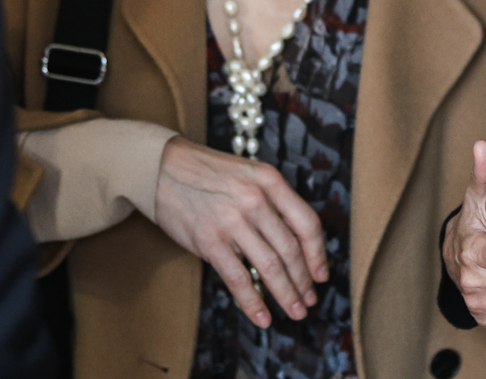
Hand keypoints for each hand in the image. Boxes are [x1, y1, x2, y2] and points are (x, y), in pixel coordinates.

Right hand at [153, 136, 326, 327]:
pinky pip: (238, 279)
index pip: (307, 223)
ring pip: (270, 267)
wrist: (163, 167)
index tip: (322, 274)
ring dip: (286, 294)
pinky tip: (262, 317)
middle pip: (290, 249)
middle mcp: (256, 200)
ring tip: (294, 311)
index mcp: (270, 181)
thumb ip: (272, 201)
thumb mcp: (249, 174)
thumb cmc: (208, 173)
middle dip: (303, 281)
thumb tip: (294, 243)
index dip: (318, 254)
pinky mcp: (210, 241)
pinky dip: (253, 302)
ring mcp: (232, 221)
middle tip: (309, 301)